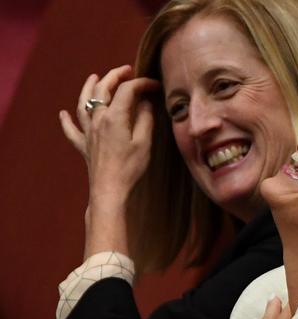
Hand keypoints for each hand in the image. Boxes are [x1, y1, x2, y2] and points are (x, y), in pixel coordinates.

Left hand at [60, 65, 160, 257]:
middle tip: (127, 71)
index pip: (127, 90)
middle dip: (115, 76)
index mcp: (115, 116)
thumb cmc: (130, 167)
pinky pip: (71, 130)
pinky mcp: (83, 146)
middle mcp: (98, 119)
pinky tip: (62, 114)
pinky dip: (66, 120)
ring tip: (94, 77)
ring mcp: (88, 132)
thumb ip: (145, 119)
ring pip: (83, 103)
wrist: (110, 189)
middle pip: (102, 89)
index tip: (155, 85)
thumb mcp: (144, 142)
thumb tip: (145, 103)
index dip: (142, 83)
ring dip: (88, 87)